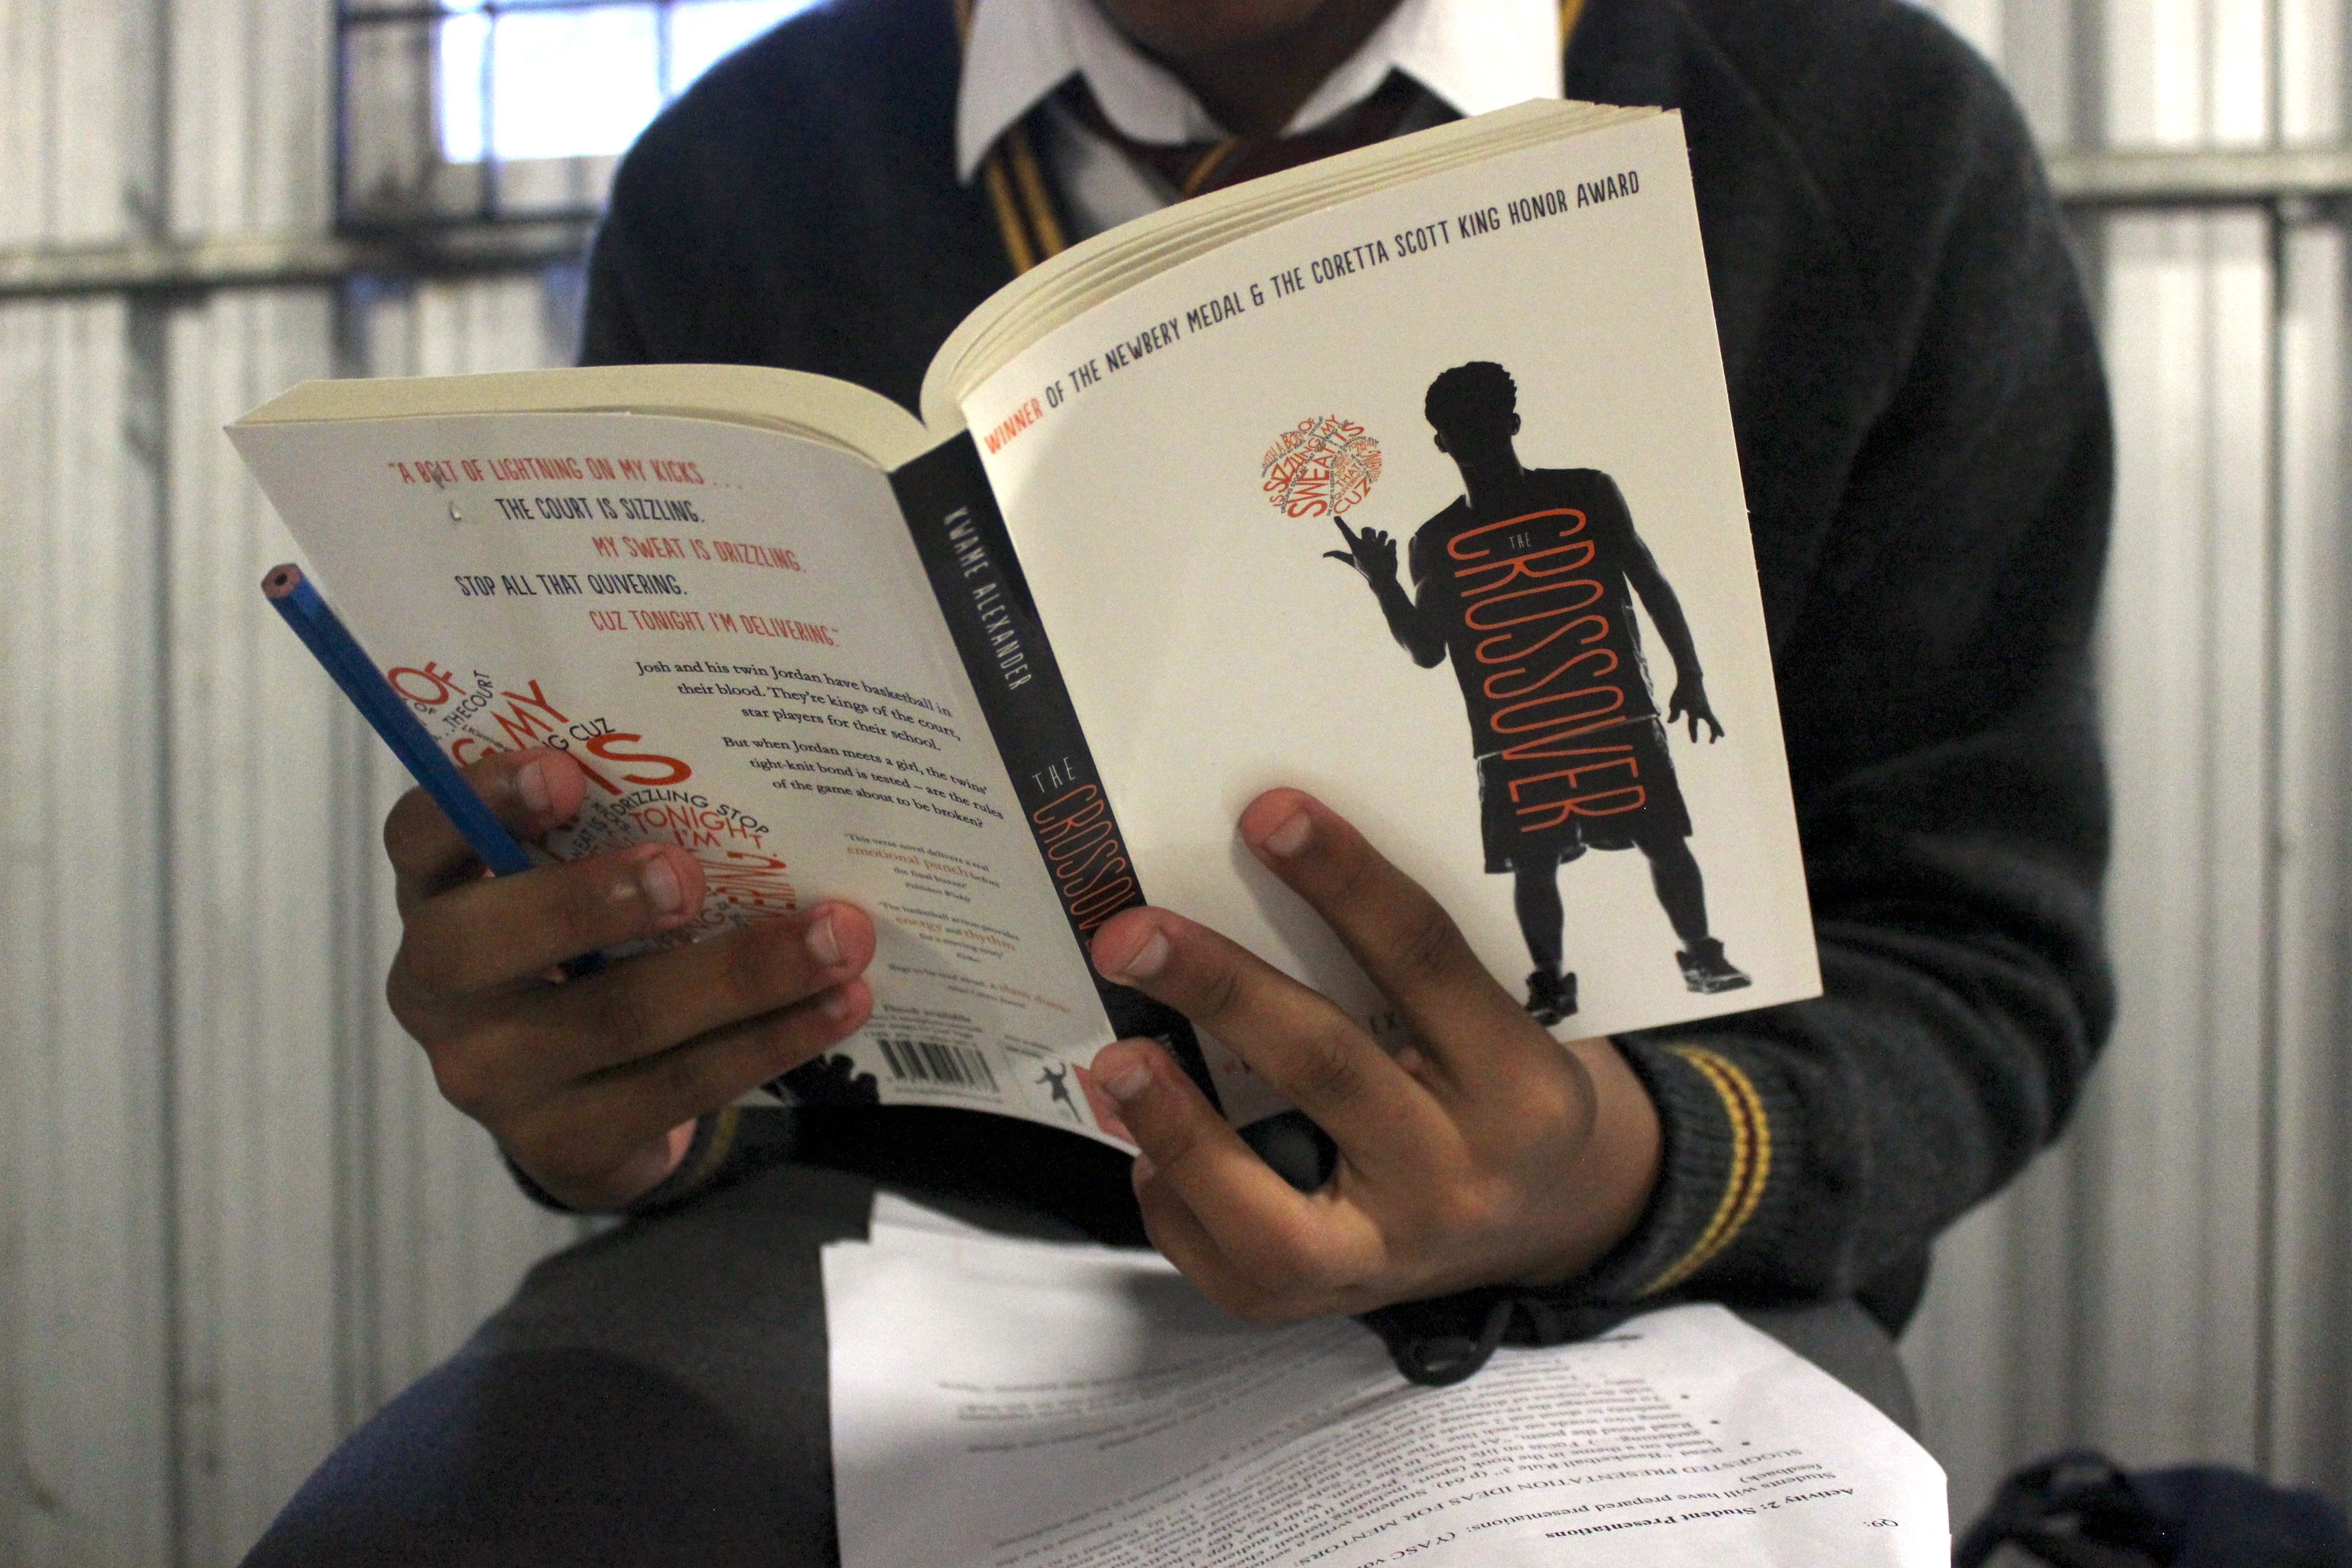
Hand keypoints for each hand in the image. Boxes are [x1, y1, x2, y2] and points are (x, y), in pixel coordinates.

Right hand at [385, 746, 876, 1209]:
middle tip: (688, 874)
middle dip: (592, 902)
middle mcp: (437, 990)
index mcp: (436, 895)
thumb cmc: (588, 948)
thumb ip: (612, 832)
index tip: (565, 770)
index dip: (481, 797)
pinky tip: (840, 1004)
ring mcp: (492, 1078)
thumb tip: (752, 767)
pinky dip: (770, 1041)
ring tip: (839, 938)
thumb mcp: (574, 884)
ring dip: (742, 975)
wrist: (582, 1103)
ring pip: (613, 1022)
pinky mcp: (563, 1144)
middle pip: (485, 944)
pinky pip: (676, 1088)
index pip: (420, 836)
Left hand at [1084, 790, 1660, 1320]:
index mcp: (1516, 1078)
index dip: (1346, 881)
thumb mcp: (1496, 1021)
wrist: (1559, 1218)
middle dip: (1221, 990)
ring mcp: (1396, 1256)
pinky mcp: (1337, 1305)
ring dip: (1178, 1127)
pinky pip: (1237, 1271)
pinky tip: (1143, 1152)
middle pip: (1329, 1068)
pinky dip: (1177, 1206)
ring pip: (1270, 1213)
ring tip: (1113, 1061)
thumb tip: (1258, 870)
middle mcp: (1460, 1172)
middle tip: (1131, 934)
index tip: (1268, 813)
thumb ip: (1407, 967)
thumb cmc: (1502, 1088)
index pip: (1425, 960)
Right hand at [1321, 516, 1398, 581]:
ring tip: (1381, 550)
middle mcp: (1365, 547)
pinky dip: (1391, 547)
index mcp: (1355, 549)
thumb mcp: (1351, 562)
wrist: (1381, 581)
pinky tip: (1388, 556)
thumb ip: (1339, 555)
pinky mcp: (1390, 550)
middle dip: (1371, 535)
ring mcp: (1378, 549)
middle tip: (1372, 545)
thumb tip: (1323, 555)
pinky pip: (1392, 540)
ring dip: (1383, 540)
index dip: (1341, 525)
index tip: (1336, 517)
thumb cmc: (1364, 569)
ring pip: (1382, 532)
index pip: (1347, 534)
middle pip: (1367, 528)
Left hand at [1667, 674, 1723, 742]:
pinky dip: (1714, 724)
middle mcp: (1702, 708)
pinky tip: (1717, 731)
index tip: (1695, 742)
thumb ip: (1674, 713)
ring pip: (1713, 720)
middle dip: (1712, 732)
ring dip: (1717, 729)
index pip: (1693, 723)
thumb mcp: (1674, 701)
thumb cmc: (1681, 691)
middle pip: (1710, 721)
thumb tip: (1670, 722)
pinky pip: (1711, 717)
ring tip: (1722, 736)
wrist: (1691, 679)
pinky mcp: (1707, 707)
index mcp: (1693, 707)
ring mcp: (1706, 707)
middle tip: (1712, 743)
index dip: (1693, 733)